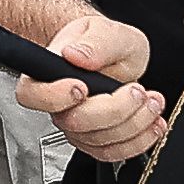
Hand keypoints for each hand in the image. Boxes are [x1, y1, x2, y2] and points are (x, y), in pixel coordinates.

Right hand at [11, 7, 166, 165]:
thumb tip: (76, 54)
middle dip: (113, 110)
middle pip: (73, 123)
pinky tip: (152, 123)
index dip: (54, 97)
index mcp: (49, 72)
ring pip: (97, 141)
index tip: (82, 87)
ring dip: (133, 123)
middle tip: (136, 90)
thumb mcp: (108, 31)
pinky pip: (112, 153)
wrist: (116, 56)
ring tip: (151, 100)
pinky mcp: (95, 140)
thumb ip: (96, 41)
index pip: (31, 94)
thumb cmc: (104, 42)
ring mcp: (76, 125)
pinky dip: (138, 141)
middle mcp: (59, 103)